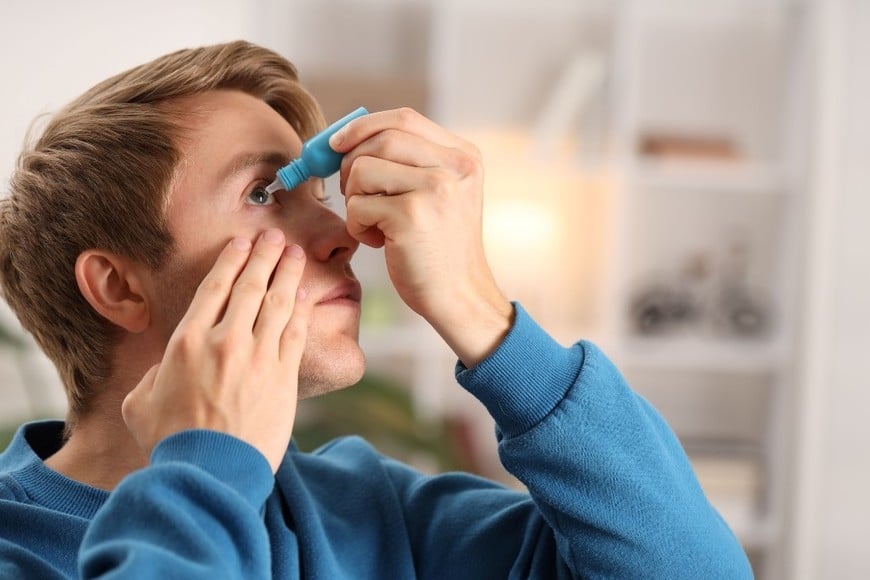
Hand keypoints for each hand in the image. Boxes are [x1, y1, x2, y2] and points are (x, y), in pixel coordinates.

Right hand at [122, 229, 311, 472]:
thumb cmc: (170, 440)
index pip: (214, 287)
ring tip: (296, 256)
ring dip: (288, 275)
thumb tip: (163, 371)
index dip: (232, 259)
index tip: (244, 242)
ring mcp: (258, 357)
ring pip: (278, 304)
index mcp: (187, 341)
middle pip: (250, 286)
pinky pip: (294, 334)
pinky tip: (303, 297)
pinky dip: (300, 312)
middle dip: (265, 256)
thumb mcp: (141, 402)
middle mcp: (225, 341)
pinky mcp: (283, 377)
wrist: (209, 471)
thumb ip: (154, 376)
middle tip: (277, 237)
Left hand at [331, 108, 512, 366]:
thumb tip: (343, 140)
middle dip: (351, 165)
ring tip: (375, 223)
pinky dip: (357, 225)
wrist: (460, 297)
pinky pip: (357, 205)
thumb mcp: (440, 195)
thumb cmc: (439, 249)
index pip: (404, 118)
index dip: (363, 127)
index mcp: (463, 157)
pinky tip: (380, 242)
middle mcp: (455, 167)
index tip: (337, 144)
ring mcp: (435, 189)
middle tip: (353, 194)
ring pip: (362, 169)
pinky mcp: (411, 216)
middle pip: (380, 140)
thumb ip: (410, 162)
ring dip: (355, 199)